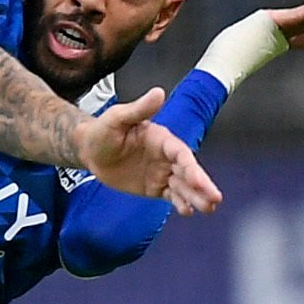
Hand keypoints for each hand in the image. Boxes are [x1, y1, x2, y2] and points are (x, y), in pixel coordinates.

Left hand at [75, 88, 222, 215]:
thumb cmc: (103, 130)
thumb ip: (139, 108)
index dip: (191, 166)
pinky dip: (180, 203)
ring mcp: (161, 173)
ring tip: (208, 208)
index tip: (198, 180)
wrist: (89, 151)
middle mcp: (165, 157)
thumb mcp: (118, 117)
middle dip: (202, 185)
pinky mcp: (154, 187)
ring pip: (183, 186)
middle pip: (187, 172)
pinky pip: (170, 196)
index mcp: (160, 139)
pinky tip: (187, 211)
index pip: (180, 153)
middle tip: (214, 198)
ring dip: (196, 197)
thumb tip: (159, 92)